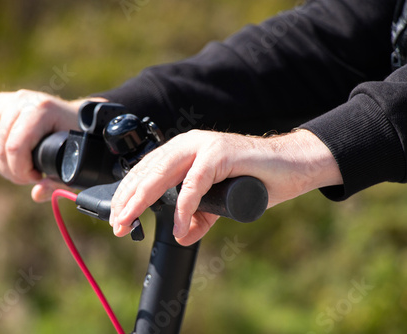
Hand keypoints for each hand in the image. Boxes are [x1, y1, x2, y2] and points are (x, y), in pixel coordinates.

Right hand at [0, 89, 106, 200]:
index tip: (37, 177)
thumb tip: (36, 193)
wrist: (73, 116)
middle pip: (0, 148)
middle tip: (29, 177)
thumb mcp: (74, 159)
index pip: (15, 147)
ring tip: (22, 169)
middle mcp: (22, 100)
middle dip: (12, 171)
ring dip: (2, 165)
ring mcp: (7, 99)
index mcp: (43, 109)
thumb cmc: (76, 139)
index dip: (21, 171)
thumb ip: (59, 181)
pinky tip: (9, 160)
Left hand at [109, 129, 342, 245]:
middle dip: (127, 200)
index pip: (146, 171)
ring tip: (128, 223)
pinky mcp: (220, 153)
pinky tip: (180, 228)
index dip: (127, 194)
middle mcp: (189, 144)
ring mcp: (204, 146)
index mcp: (183, 151)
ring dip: (141, 201)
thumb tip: (181, 236)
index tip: (117, 217)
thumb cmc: (256, 179)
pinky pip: (194, 183)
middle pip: (147, 172)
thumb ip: (199, 215)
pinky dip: (184, 208)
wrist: (293, 166)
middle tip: (117, 225)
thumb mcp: (219, 201)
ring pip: (162, 174)